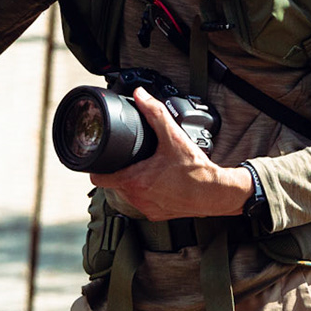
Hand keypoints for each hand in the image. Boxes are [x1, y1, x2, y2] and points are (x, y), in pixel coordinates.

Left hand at [88, 87, 252, 221]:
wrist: (214, 193)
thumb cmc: (195, 170)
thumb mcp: (173, 136)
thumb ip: (155, 112)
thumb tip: (140, 95)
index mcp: (134, 180)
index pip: (99, 178)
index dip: (96, 167)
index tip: (100, 159)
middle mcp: (137, 197)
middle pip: (113, 184)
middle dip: (118, 171)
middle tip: (128, 159)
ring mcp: (146, 208)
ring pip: (128, 194)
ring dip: (131, 182)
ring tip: (144, 169)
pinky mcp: (156, 215)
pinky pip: (142, 203)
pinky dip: (145, 193)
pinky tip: (156, 183)